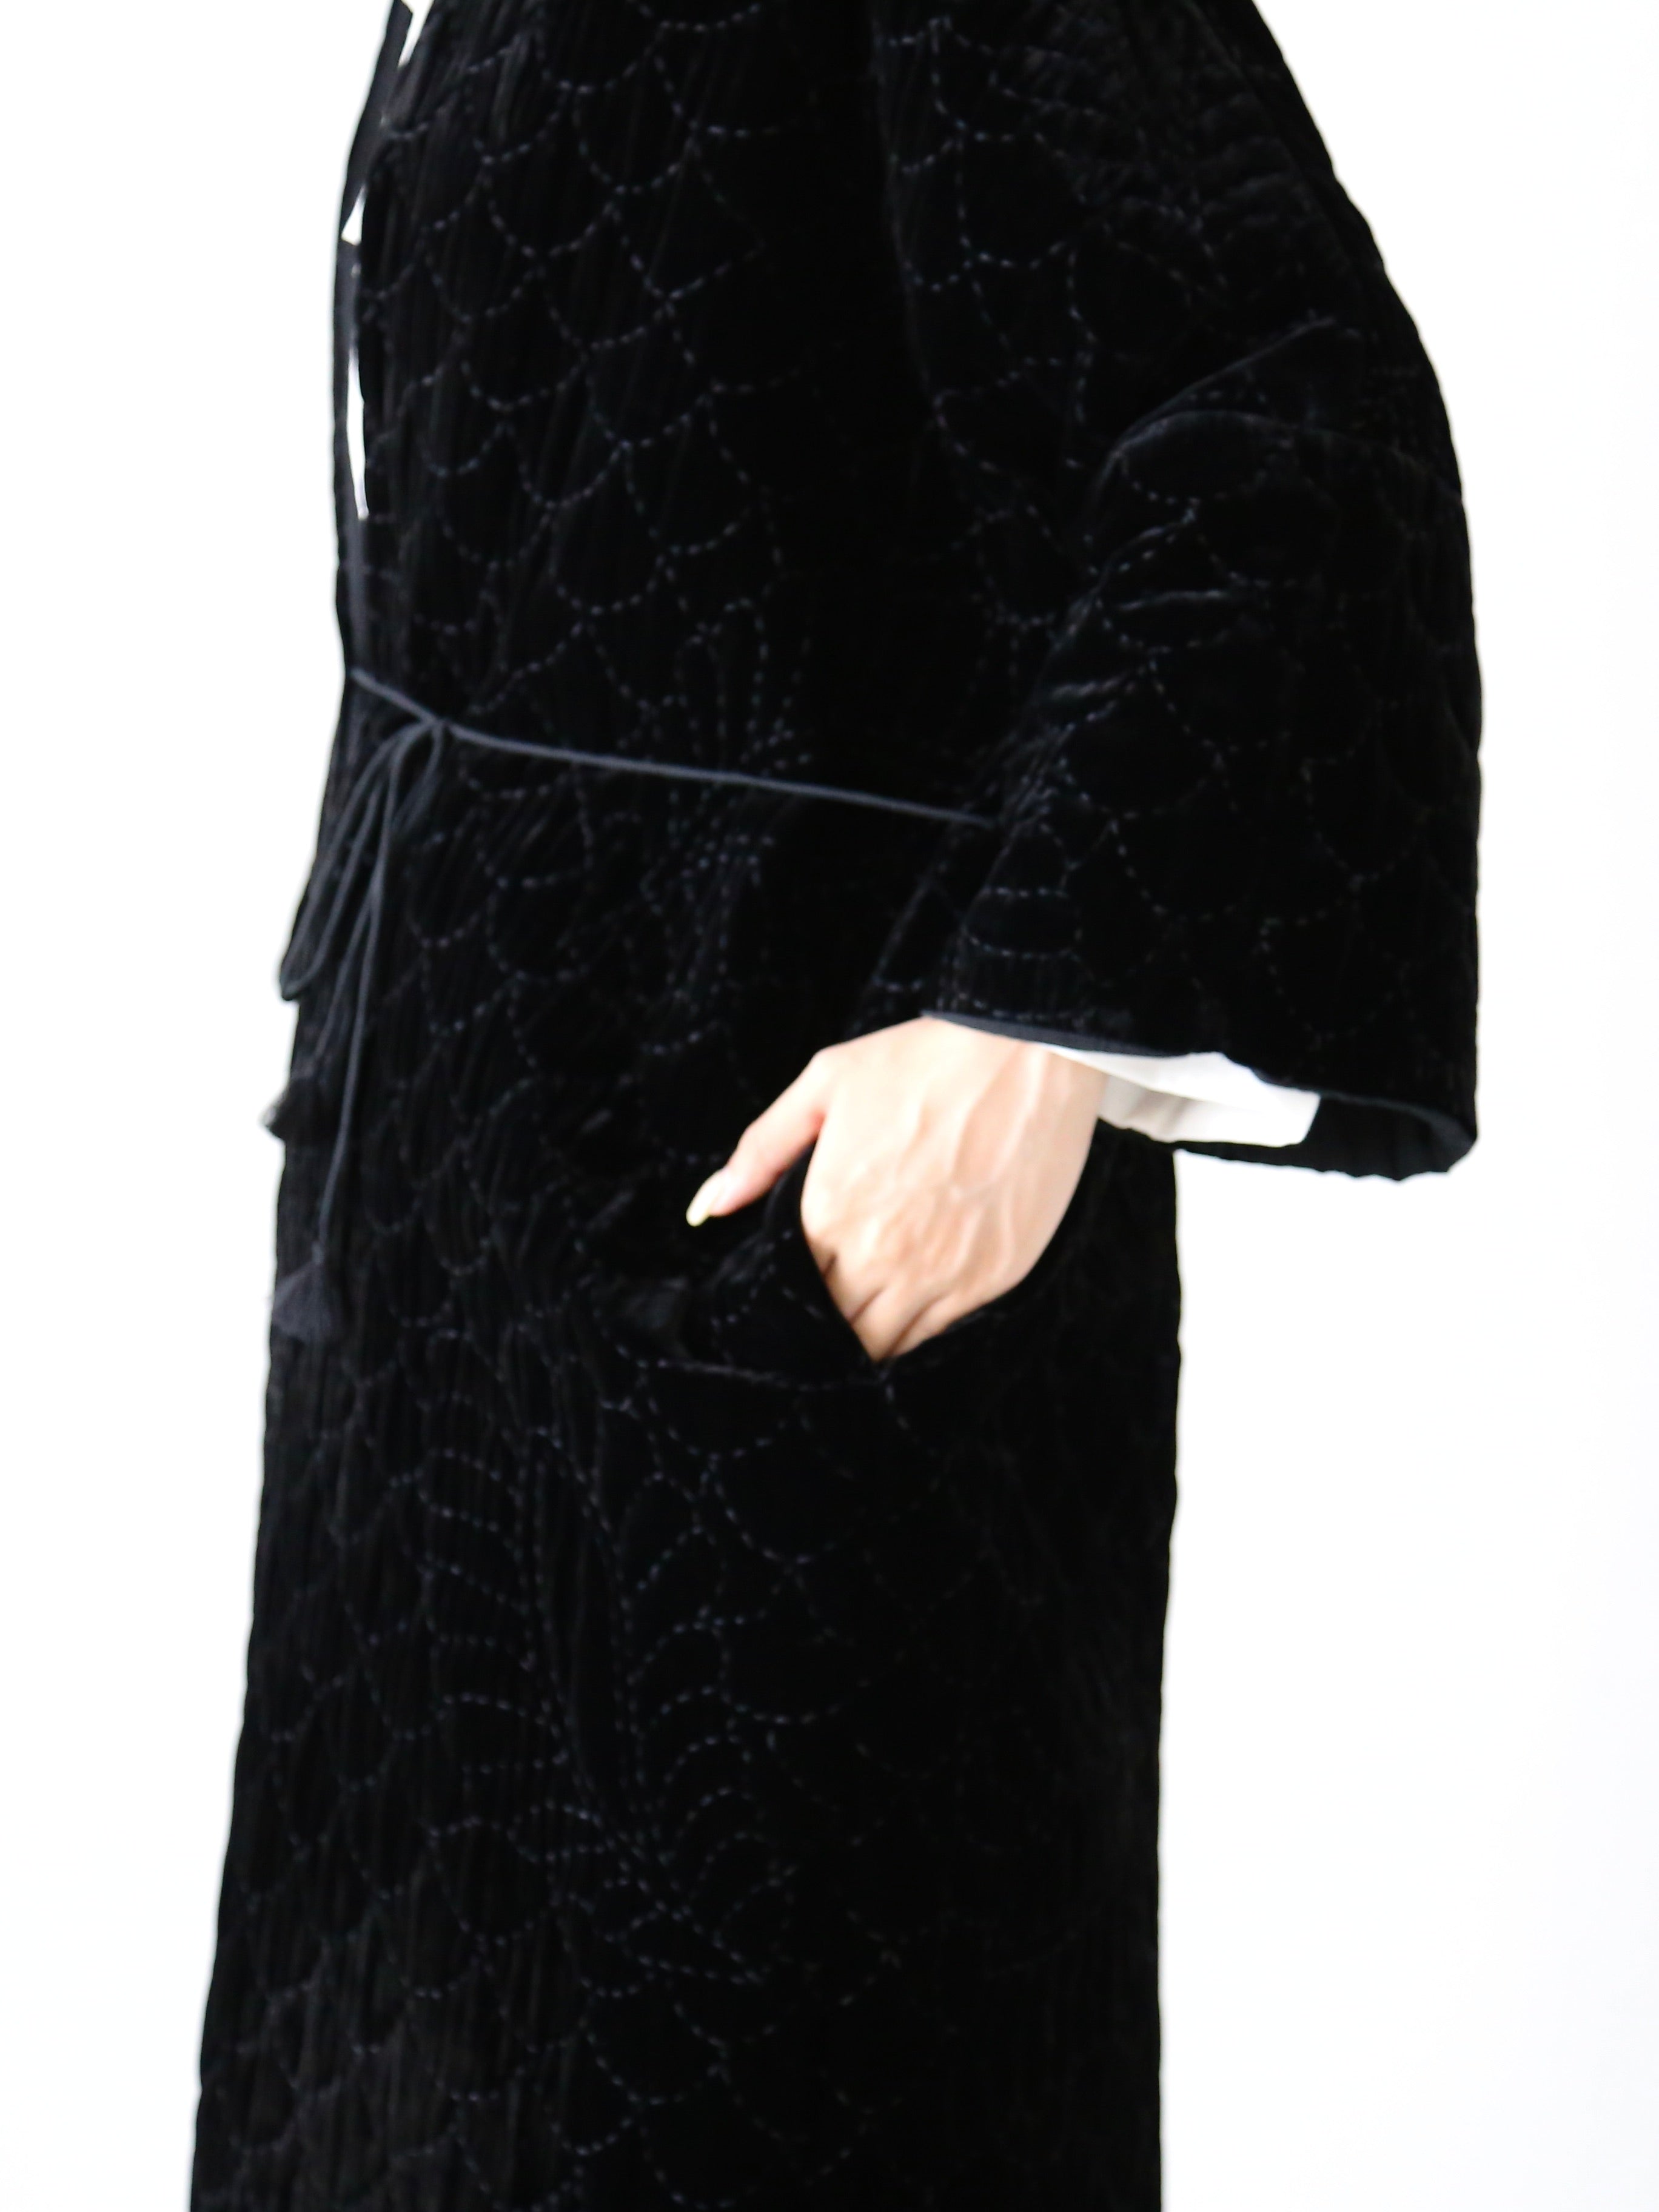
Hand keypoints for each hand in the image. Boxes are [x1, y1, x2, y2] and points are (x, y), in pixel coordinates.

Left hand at [686, 1017, 1107, 1359]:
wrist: (1030, 1052)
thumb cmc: (922, 1060)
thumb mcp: (826, 1084)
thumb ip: (761, 1152)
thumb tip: (706, 1209)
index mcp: (830, 1212)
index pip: (791, 1290)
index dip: (787, 1296)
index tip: (792, 1288)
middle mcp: (881, 1255)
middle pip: (834, 1328)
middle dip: (823, 1325)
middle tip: (825, 1308)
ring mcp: (940, 1274)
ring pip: (884, 1343)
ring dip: (868, 1336)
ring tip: (863, 1314)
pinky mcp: (991, 1278)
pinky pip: (938, 1334)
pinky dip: (919, 1330)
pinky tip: (914, 1302)